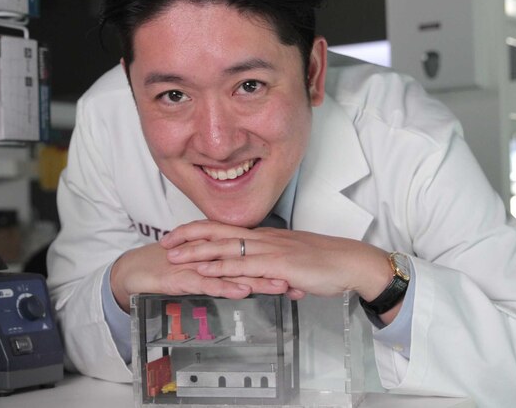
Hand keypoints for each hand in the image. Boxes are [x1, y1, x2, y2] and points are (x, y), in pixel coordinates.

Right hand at [109, 242, 289, 312]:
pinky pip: (207, 283)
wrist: (135, 271)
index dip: (277, 265)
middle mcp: (211, 255)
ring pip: (232, 272)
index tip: (301, 273)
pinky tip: (241, 291)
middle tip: (302, 279)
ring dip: (258, 279)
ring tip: (280, 286)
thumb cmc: (168, 269)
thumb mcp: (203, 272)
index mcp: (219, 252)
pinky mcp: (183, 277)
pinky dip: (225, 287)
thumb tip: (250, 282)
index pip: (253, 257)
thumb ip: (225, 275)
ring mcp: (197, 265)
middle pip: (249, 262)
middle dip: (276, 272)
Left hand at [160, 220, 393, 301]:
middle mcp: (264, 239)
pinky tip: (204, 271)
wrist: (351, 263)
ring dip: (197, 253)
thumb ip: (282, 274)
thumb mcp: (297, 268)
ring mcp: (269, 250)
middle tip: (164, 242)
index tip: (179, 234)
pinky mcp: (277, 265)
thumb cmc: (328, 265)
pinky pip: (242, 266)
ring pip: (225, 248)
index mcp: (266, 237)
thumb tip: (279, 285)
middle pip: (218, 233)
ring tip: (174, 257)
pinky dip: (220, 268)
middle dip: (189, 237)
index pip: (226, 229)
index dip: (201, 231)